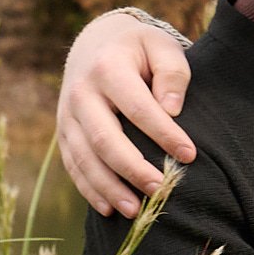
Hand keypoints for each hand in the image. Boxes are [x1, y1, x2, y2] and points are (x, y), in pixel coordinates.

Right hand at [59, 12, 194, 217]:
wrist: (95, 43)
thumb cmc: (140, 49)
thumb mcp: (161, 46)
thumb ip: (172, 72)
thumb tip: (172, 108)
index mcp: (108, 68)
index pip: (138, 108)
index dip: (164, 134)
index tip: (189, 155)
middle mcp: (81, 93)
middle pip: (105, 138)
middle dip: (133, 168)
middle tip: (161, 190)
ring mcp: (67, 115)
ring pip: (84, 157)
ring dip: (109, 187)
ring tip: (136, 211)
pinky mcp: (63, 132)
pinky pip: (73, 165)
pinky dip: (90, 189)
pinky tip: (109, 209)